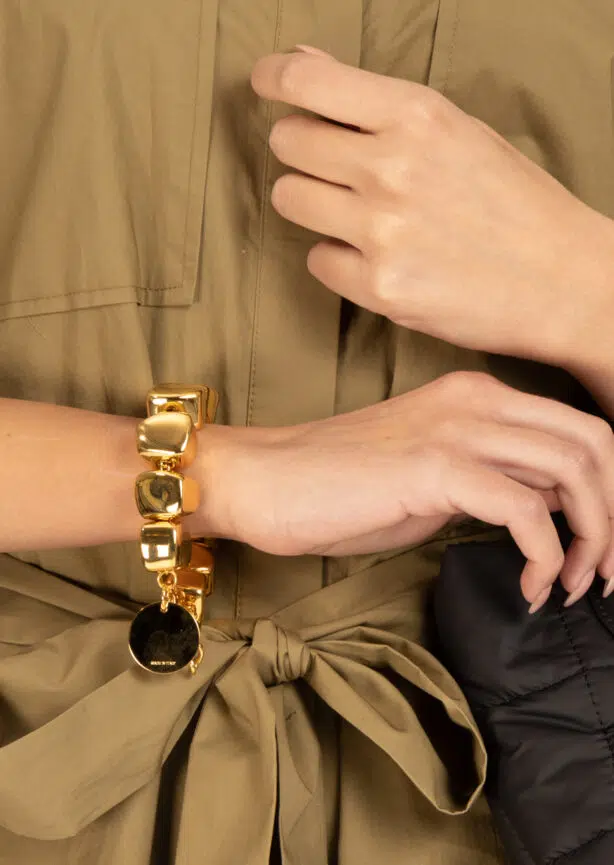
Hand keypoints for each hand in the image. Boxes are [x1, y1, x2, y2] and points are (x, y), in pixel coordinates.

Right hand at [198, 372, 613, 610]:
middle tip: (604, 572)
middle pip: (594, 443)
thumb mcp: (433, 476)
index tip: (599, 548)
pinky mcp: (435, 466)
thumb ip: (493, 477)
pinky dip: (545, 558)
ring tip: (573, 586)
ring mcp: (457, 427)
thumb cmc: (340, 487)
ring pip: (574, 471)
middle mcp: (477, 399)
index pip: (580, 430)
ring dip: (592, 540)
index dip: (608, 492)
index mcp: (477, 394)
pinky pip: (526, 511)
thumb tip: (551, 508)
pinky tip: (529, 587)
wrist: (268, 481)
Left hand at [251, 50, 613, 367]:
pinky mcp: (378, 286)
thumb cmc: (513, 201)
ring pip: (289, 199)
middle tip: (337, 166)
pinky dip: (337, 258)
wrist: (562, 280)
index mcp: (415, 116)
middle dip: (302, 149)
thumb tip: (303, 65)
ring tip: (357, 213)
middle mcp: (391, 169)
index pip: (306, 83)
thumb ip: (374, 101)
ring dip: (311, 202)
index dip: (274, 80)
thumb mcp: (455, 131)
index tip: (267, 84)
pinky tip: (377, 257)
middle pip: (287, 142)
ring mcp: (381, 231)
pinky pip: (316, 260)